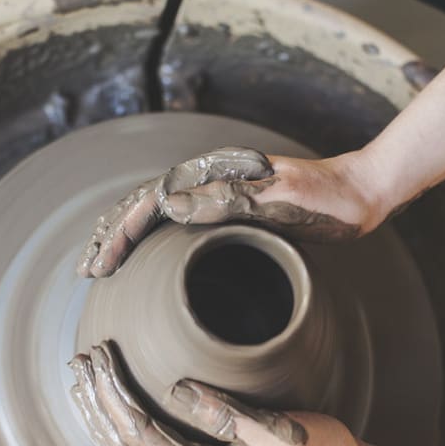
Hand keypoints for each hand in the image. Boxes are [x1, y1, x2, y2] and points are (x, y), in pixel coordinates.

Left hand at [68, 341, 359, 445]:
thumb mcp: (279, 429)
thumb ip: (227, 414)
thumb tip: (177, 388)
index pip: (141, 434)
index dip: (115, 394)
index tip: (100, 357)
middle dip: (99, 404)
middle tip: (80, 364)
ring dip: (105, 421)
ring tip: (83, 387)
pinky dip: (125, 434)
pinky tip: (116, 416)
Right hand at [77, 148, 387, 277]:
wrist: (359, 195)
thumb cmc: (328, 199)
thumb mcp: (283, 199)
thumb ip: (229, 200)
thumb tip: (169, 207)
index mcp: (214, 175)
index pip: (150, 202)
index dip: (120, 234)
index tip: (99, 266)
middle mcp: (208, 181)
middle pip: (143, 205)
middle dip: (110, 237)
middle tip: (86, 270)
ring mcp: (216, 195)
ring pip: (155, 214)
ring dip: (124, 237)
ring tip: (100, 262)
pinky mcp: (228, 210)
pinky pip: (178, 223)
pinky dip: (153, 239)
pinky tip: (145, 257)